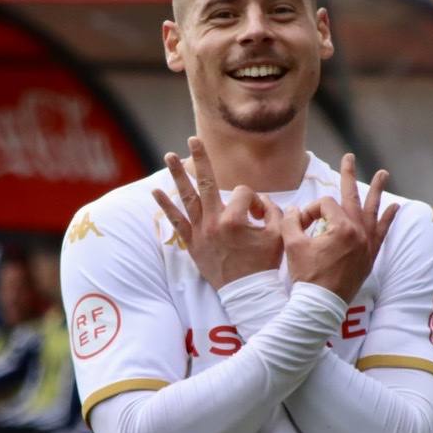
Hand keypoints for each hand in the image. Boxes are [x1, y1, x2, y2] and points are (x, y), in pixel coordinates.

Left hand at [152, 137, 282, 289]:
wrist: (247, 292)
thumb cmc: (263, 264)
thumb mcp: (277, 234)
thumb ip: (271, 210)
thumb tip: (258, 200)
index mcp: (235, 220)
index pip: (242, 193)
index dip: (252, 200)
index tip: (257, 215)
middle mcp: (213, 222)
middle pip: (206, 183)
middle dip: (201, 158)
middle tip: (192, 139)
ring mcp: (200, 233)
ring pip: (187, 198)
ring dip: (179, 175)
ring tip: (170, 156)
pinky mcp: (192, 244)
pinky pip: (176, 222)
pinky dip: (166, 206)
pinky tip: (156, 191)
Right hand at [281, 153, 398, 302]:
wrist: (320, 305)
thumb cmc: (306, 277)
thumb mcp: (293, 245)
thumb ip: (291, 222)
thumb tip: (293, 209)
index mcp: (341, 228)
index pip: (324, 206)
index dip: (309, 211)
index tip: (300, 225)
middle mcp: (359, 233)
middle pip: (352, 197)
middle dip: (348, 175)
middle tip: (349, 157)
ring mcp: (367, 244)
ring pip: (372, 211)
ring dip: (376, 191)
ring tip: (383, 174)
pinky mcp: (370, 256)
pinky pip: (382, 233)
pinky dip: (388, 219)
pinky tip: (395, 208)